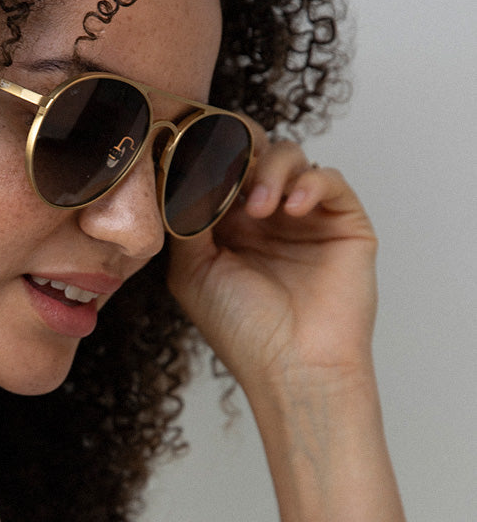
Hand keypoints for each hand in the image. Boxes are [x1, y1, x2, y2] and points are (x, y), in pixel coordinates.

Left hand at [168, 129, 412, 521]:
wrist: (293, 368)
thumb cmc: (240, 328)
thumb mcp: (192, 269)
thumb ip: (185, 219)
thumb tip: (179, 173)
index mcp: (227, 225)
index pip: (218, 170)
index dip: (207, 159)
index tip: (193, 160)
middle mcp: (265, 216)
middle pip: (253, 154)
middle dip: (239, 156)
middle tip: (229, 173)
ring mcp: (304, 216)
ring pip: (289, 157)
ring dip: (270, 170)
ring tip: (258, 207)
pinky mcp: (343, 223)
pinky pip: (329, 179)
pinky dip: (309, 182)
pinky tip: (290, 209)